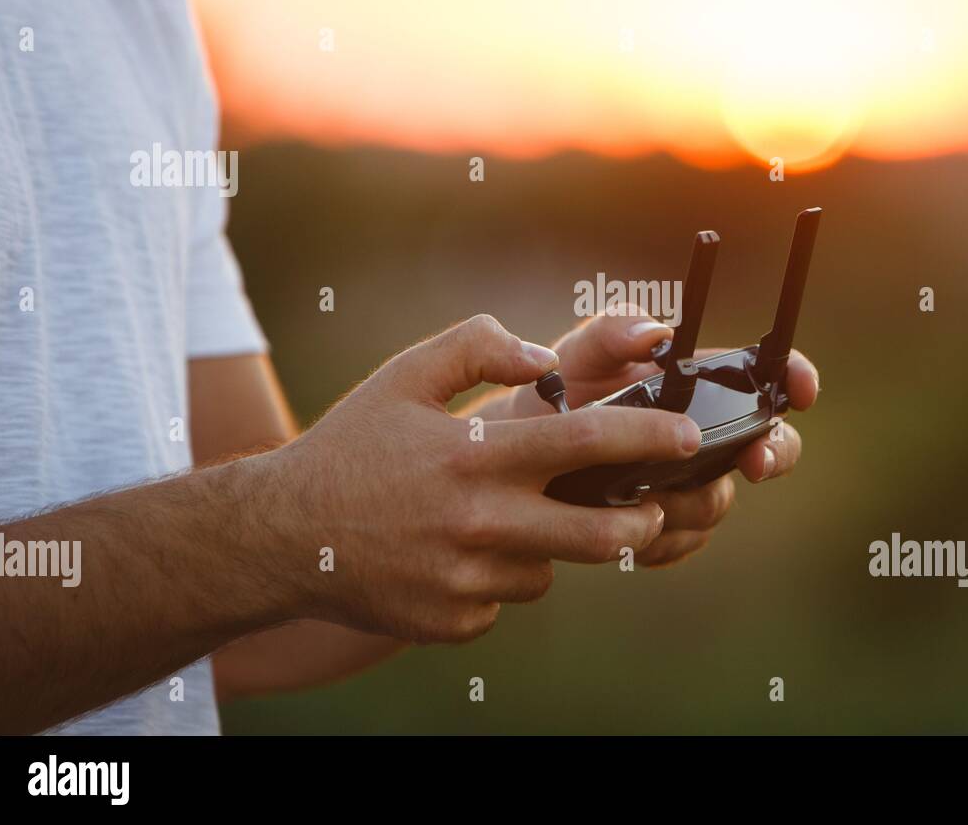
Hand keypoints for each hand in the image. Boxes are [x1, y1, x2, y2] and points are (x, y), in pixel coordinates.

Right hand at [270, 315, 701, 642]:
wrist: (281, 537)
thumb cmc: (351, 446)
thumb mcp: (404, 377)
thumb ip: (478, 346)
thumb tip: (546, 357)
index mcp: (475, 456)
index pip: (586, 441)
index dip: (649, 436)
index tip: (686, 435)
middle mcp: (478, 523)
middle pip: (599, 533)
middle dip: (641, 520)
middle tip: (650, 508)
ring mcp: (466, 580)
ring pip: (549, 569)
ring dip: (548, 546)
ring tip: (499, 519)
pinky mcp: (453, 622)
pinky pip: (506, 599)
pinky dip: (499, 577)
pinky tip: (455, 554)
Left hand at [501, 310, 819, 567]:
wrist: (514, 460)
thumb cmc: (551, 395)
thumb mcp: (575, 355)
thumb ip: (611, 332)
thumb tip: (653, 332)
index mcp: (695, 385)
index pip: (766, 378)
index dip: (794, 379)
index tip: (801, 391)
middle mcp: (704, 434)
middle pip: (768, 446)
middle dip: (769, 455)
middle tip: (749, 463)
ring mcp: (690, 484)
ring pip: (718, 502)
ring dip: (688, 503)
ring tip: (640, 497)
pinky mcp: (667, 529)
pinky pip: (682, 543)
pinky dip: (658, 539)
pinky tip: (625, 529)